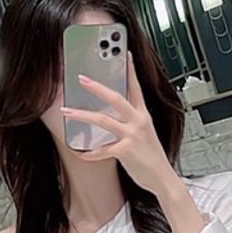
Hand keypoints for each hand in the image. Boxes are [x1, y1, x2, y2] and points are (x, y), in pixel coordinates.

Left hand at [60, 51, 180, 197]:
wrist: (163, 178)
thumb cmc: (152, 157)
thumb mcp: (145, 134)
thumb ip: (131, 123)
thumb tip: (112, 116)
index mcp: (143, 115)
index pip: (136, 88)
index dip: (130, 70)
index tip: (125, 54)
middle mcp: (138, 122)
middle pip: (115, 98)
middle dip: (97, 87)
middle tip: (81, 79)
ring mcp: (132, 136)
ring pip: (103, 120)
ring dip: (83, 115)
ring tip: (68, 111)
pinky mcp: (126, 152)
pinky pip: (102, 150)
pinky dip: (89, 153)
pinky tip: (79, 152)